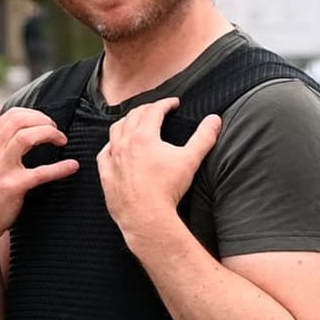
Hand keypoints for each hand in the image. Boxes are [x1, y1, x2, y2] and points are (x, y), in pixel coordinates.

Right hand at [0, 103, 79, 247]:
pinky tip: (72, 166)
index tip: (45, 123)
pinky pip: (41, 173)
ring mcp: (0, 169)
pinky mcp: (12, 187)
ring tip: (62, 140)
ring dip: (49, 134)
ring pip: (26, 137)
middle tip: (57, 130)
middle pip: (19, 120)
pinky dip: (60, 168)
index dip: (34, 114)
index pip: (10, 115)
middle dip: (44, 121)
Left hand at [98, 98, 220, 242]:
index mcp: (144, 136)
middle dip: (146, 109)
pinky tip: (115, 148)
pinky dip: (111, 145)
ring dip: (126, 122)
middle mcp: (125, 144)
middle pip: (133, 117)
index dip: (165, 104)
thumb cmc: (168, 189)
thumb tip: (215, 119)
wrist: (146, 217)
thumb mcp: (190, 160)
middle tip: (157, 110)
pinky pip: (104, 154)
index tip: (174, 103)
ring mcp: (113, 159)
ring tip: (135, 122)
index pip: (154, 110)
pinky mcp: (106, 175)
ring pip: (115, 131)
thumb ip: (204, 137)